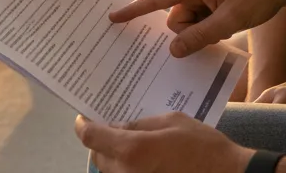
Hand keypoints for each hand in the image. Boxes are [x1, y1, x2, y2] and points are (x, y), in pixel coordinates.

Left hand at [75, 113, 252, 172]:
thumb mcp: (172, 121)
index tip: (82, 118)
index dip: (83, 126)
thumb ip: (140, 123)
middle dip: (102, 141)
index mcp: (132, 150)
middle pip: (98, 156)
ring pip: (110, 171)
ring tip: (131, 144)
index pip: (91, 138)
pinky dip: (127, 169)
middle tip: (113, 128)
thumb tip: (119, 127)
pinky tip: (142, 160)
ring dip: (114, 157)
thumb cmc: (203, 146)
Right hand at [109, 0, 285, 57]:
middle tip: (214, 33)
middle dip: (188, 31)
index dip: (134, 10)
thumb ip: (200, 36)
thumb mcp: (230, 21)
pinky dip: (208, 25)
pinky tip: (225, 27)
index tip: (112, 18)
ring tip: (226, 28)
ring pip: (189, 19)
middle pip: (175, 17)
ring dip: (201, 30)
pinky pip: (200, 15)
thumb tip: (172, 50)